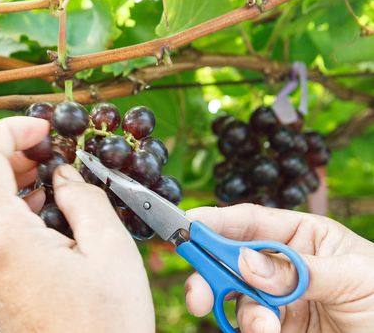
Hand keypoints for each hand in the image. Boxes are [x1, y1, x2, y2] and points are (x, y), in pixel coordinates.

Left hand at [0, 117, 153, 332]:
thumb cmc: (109, 322)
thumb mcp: (110, 250)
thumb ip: (84, 198)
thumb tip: (64, 174)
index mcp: (5, 240)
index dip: (10, 130)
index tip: (44, 126)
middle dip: (1, 150)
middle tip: (43, 148)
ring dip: (1, 176)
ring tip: (44, 174)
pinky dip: (3, 204)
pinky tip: (39, 207)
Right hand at [184, 204, 373, 331]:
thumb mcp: (353, 276)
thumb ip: (298, 269)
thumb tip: (246, 262)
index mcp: (303, 237)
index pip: (252, 222)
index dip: (217, 221)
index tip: (189, 225)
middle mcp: (284, 264)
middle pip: (233, 259)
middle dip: (211, 273)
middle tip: (198, 293)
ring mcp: (279, 298)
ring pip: (238, 295)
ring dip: (241, 310)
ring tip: (263, 326)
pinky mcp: (279, 328)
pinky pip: (250, 323)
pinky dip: (250, 328)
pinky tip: (266, 332)